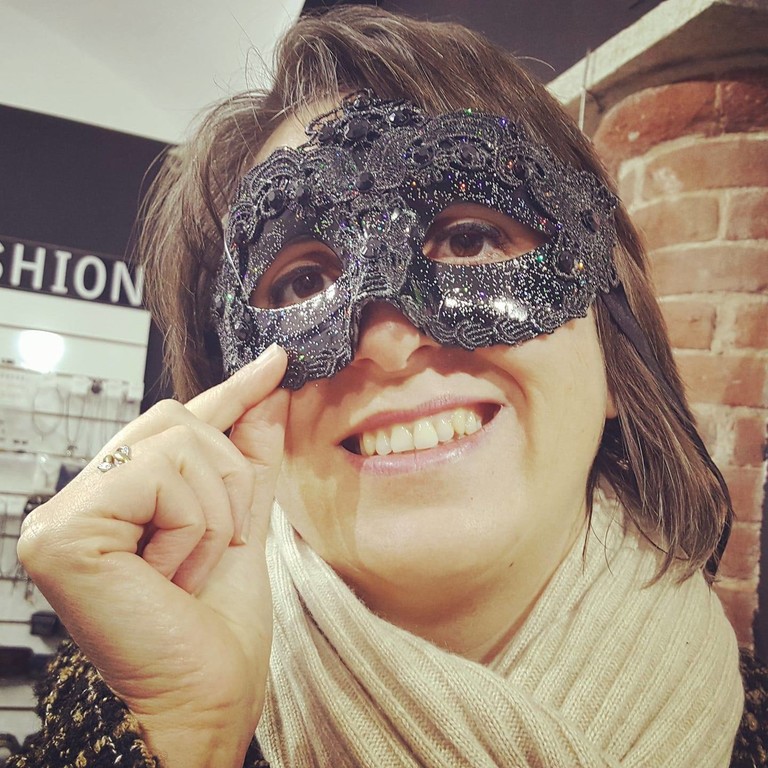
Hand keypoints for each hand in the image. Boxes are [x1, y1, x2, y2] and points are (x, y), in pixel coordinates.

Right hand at [17, 344, 288, 767]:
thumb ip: (251, 460)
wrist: (203, 701)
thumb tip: (271, 393)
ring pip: (178, 445)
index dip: (232, 390)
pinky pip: (160, 480)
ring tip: (193, 568)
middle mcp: (85, 498)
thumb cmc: (217, 630)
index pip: (179, 422)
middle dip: (228, 477)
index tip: (276, 361)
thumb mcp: (245, 527)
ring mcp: (66, 514)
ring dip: (214, 510)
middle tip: (222, 543)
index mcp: (124, 499)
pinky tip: (170, 573)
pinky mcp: (64, 533)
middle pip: (178, 419)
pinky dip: (190, 526)